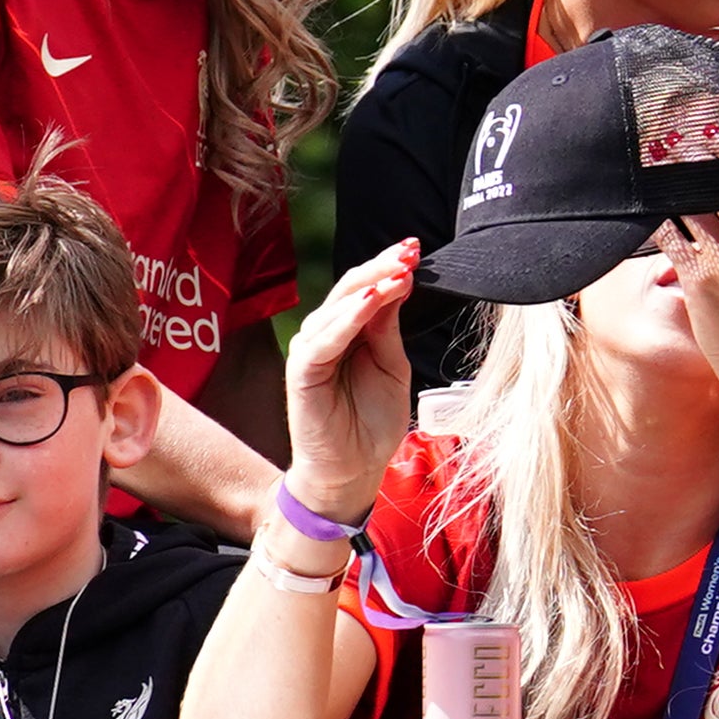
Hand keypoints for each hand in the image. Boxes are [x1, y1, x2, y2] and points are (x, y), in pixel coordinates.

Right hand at [282, 241, 420, 508]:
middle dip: (382, 266)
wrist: (352, 470)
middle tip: (410, 250)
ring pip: (338, 306)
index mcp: (349, 330)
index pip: (368, 288)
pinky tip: (369, 303)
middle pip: (352, 288)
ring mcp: (311, 350)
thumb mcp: (393, 367)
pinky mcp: (302, 371)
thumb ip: (389, 329)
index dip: (391, 267)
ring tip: (398, 271)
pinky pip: (325, 339)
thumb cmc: (371, 422)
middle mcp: (326, 333)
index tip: (417, 248)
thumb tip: (401, 283)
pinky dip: (347, 318)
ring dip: (369, 286)